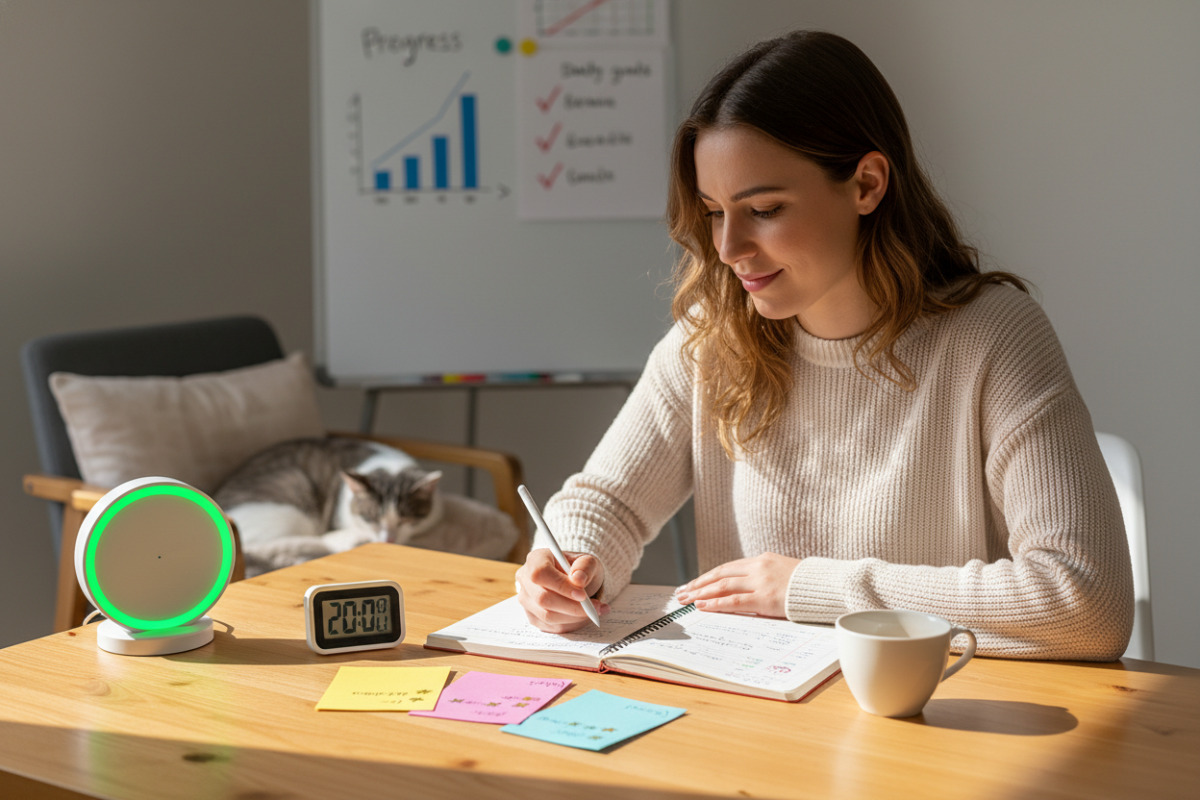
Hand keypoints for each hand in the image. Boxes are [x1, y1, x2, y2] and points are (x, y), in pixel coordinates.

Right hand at [515, 548, 607, 632]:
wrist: (576, 580)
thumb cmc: (580, 568)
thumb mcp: (588, 561)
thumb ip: (585, 566)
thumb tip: (578, 580)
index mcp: (536, 559)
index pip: (540, 573)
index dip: (560, 586)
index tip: (582, 595)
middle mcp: (525, 579)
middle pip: (542, 598)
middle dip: (571, 606)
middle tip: (594, 607)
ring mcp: (526, 599)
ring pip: (547, 615)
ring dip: (574, 617)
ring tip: (594, 611)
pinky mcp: (532, 616)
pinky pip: (551, 626)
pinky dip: (571, 624)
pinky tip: (584, 617)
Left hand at [673, 553, 799, 617]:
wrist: (828, 586)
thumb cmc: (809, 584)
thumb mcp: (784, 573)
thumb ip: (765, 577)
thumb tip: (749, 588)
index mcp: (762, 560)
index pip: (727, 568)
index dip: (708, 576)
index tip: (694, 583)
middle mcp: (758, 568)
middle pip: (720, 575)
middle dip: (698, 584)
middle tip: (681, 592)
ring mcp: (761, 582)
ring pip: (722, 586)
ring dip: (701, 593)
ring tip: (686, 599)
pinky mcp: (765, 598)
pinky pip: (735, 601)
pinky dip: (716, 604)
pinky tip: (703, 606)